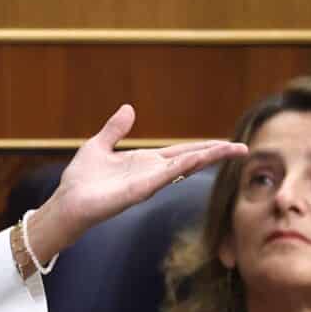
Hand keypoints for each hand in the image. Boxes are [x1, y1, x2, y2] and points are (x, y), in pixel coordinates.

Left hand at [25, 105, 247, 264]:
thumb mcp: (98, 145)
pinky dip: (183, 166)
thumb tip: (129, 108)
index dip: (204, 147)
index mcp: (145, 162)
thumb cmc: (80, 180)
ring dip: (207, 157)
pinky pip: (165, 176)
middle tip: (242, 148)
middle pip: (191, 159)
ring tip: (232, 149)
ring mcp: (149, 182)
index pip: (182, 152)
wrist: (68, 203)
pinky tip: (199, 157)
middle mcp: (152, 173)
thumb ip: (115, 129)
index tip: (227, 143)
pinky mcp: (140, 191)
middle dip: (216, 153)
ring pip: (184, 166)